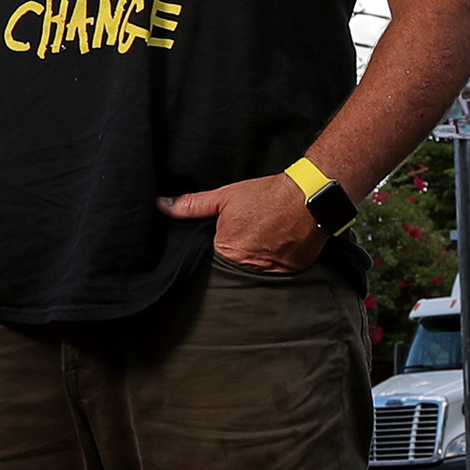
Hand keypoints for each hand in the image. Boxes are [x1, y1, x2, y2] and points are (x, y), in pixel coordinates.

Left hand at [160, 173, 325, 271]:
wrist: (308, 196)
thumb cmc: (266, 195)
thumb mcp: (225, 197)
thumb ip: (192, 205)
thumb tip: (161, 206)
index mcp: (227, 250)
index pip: (214, 259)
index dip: (221, 247)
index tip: (232, 235)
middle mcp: (247, 266)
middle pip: (236, 267)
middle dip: (240, 256)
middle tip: (251, 236)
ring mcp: (271, 271)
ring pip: (257, 272)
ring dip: (259, 260)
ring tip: (267, 239)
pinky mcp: (292, 272)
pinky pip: (279, 273)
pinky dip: (278, 262)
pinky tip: (281, 245)